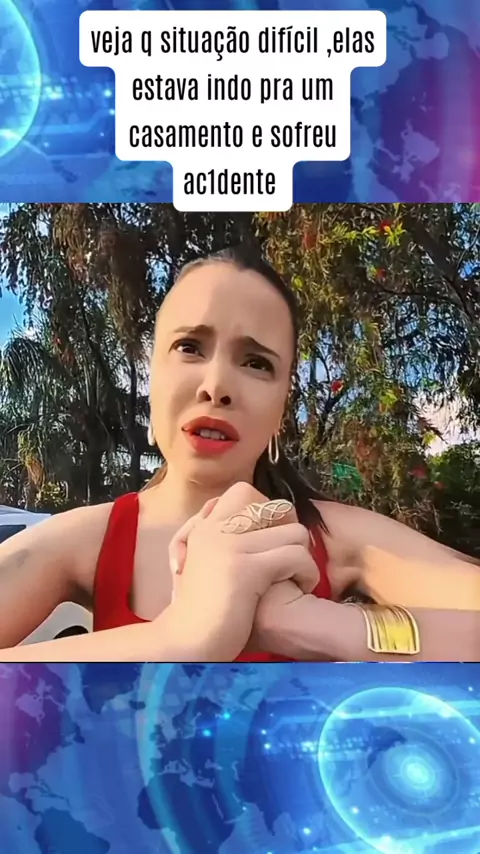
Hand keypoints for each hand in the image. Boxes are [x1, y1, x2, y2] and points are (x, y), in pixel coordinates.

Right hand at [167, 482, 318, 660]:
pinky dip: (307, 573)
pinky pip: (296, 556)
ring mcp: (231, 546)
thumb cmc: (197, 609)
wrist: (185, 641)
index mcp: (205, 526)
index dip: (267, 511)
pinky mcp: (247, 568)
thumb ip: (209, 533)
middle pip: (274, 506)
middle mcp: (217, 528)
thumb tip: (224, 510)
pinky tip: (299, 588)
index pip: (243, 492)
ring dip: (304, 556)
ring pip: (295, 532)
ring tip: (296, 576)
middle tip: (288, 556)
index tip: (269, 540)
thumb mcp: (196, 560)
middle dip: (291, 530)